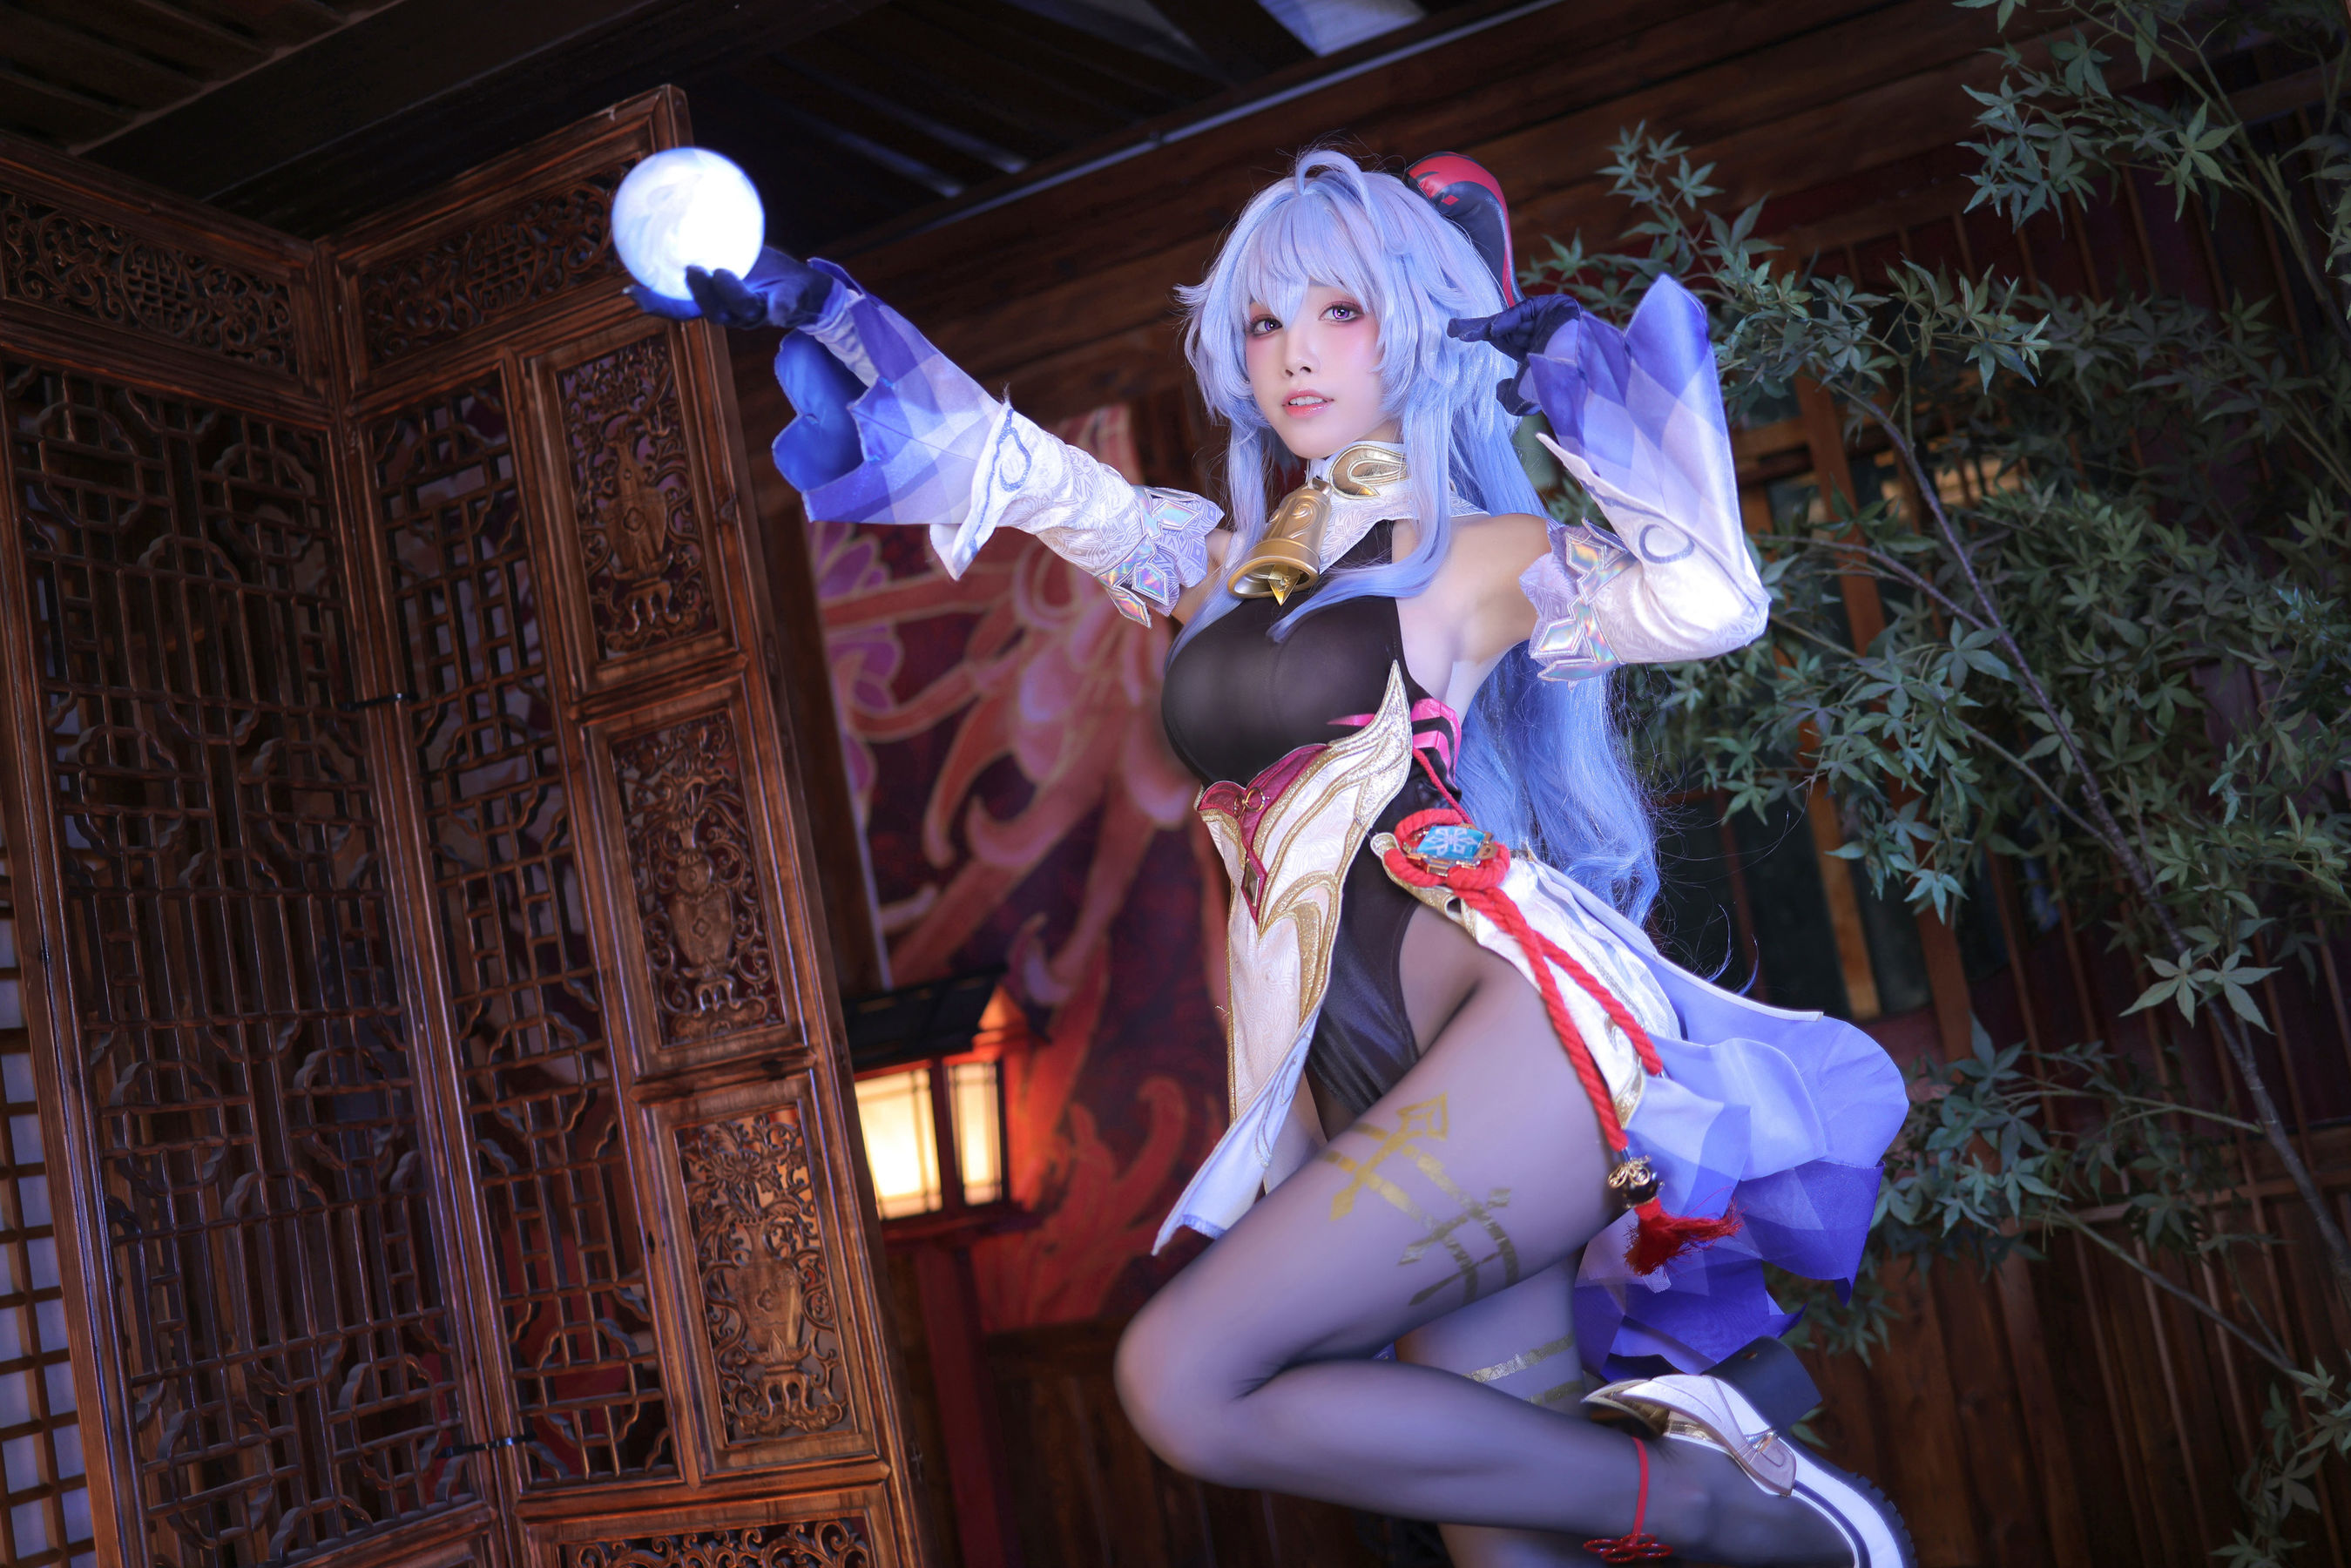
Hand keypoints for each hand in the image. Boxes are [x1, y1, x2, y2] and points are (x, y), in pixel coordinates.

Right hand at [627, 247, 836, 330]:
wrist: (808, 289)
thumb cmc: (765, 269)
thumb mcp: (736, 250)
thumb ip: (709, 238)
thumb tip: (677, 201)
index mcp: (718, 301)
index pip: (682, 307)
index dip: (657, 303)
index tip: (631, 291)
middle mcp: (736, 313)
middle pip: (711, 312)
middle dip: (697, 295)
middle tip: (689, 269)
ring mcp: (761, 314)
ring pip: (741, 311)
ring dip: (728, 293)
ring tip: (719, 271)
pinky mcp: (787, 309)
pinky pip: (782, 309)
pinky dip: (780, 308)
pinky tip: (777, 307)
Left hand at [1449, 295, 1584, 414]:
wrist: (1582, 377)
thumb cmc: (1556, 387)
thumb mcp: (1525, 396)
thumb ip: (1509, 397)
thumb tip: (1497, 389)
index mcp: (1536, 352)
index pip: (1505, 340)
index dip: (1482, 336)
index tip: (1459, 337)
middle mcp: (1542, 334)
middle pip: (1504, 327)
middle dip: (1477, 327)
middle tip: (1452, 328)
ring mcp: (1550, 318)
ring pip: (1511, 318)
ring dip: (1486, 326)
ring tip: (1463, 333)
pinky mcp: (1557, 306)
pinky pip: (1526, 310)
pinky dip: (1509, 320)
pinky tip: (1493, 330)